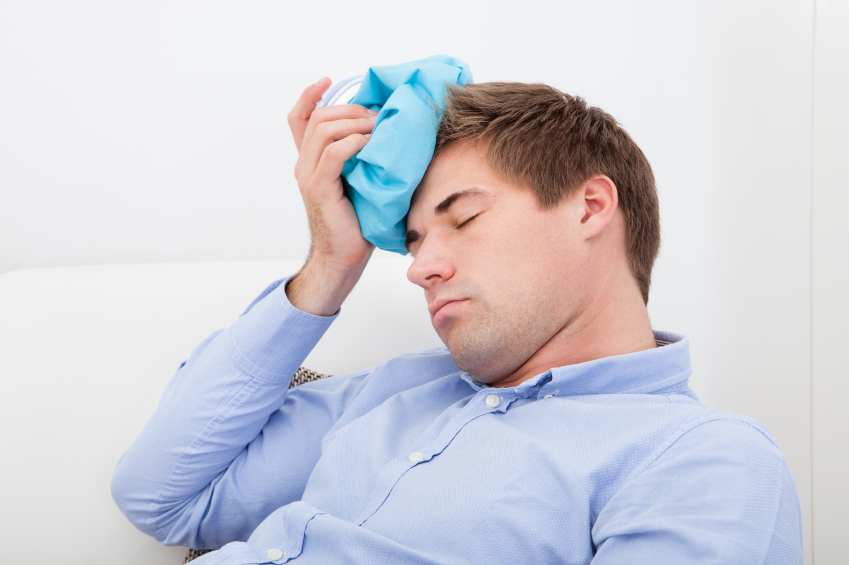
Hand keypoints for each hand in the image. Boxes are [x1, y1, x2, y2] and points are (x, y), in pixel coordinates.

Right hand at [285, 79, 376, 315]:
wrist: (343, 260)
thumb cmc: (357, 225)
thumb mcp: (360, 184)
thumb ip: (362, 160)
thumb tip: (391, 134)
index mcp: (310, 162)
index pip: (299, 119)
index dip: (310, 95)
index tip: (329, 80)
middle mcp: (303, 166)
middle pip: (317, 117)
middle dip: (350, 108)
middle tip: (376, 115)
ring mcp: (309, 177)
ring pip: (324, 130)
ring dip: (355, 122)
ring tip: (377, 128)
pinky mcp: (320, 189)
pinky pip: (334, 154)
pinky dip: (354, 143)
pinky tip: (371, 145)